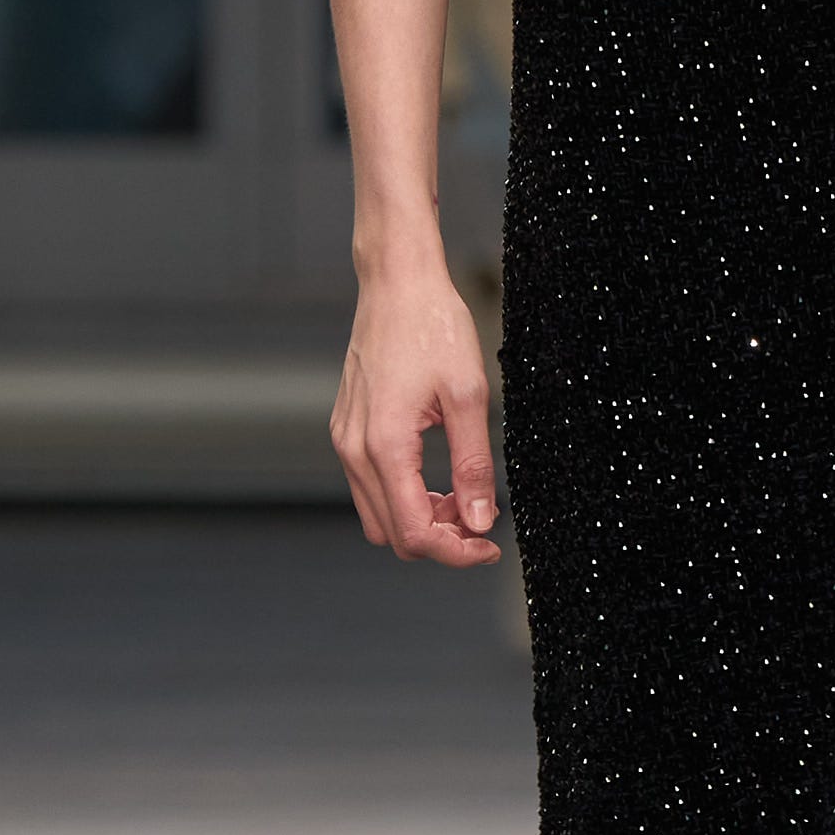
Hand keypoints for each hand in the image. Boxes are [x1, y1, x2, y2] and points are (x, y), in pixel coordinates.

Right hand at [332, 272, 500, 565]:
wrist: (397, 282)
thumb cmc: (433, 327)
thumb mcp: (469, 396)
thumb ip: (474, 465)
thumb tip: (481, 520)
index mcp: (385, 445)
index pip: (415, 532)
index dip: (455, 551)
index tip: (490, 545)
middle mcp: (355, 449)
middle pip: (392, 534)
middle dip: (439, 540)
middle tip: (482, 522)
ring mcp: (345, 440)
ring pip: (378, 515)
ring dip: (420, 520)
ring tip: (462, 498)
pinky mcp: (347, 429)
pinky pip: (370, 486)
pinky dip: (403, 497)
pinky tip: (437, 478)